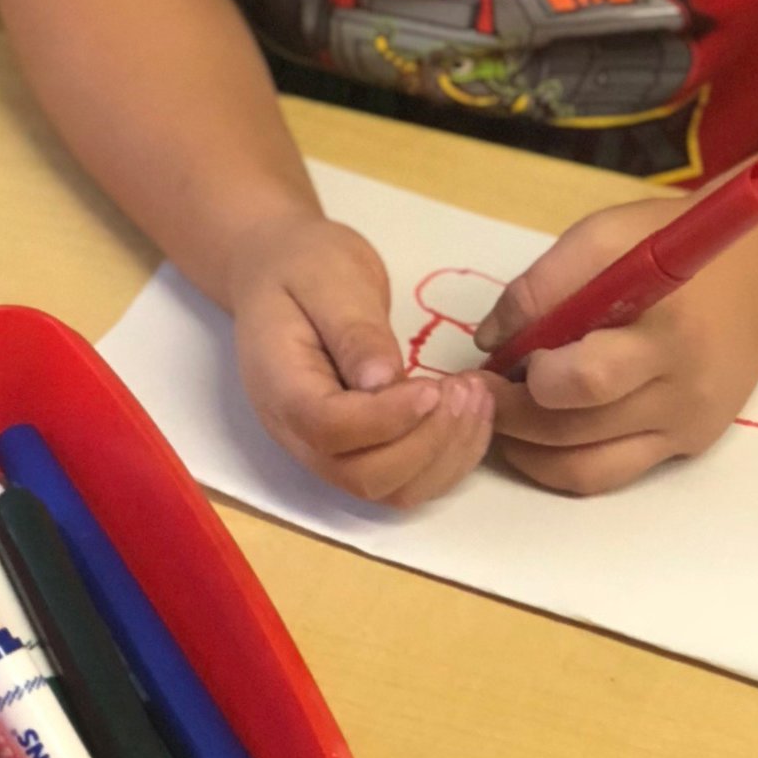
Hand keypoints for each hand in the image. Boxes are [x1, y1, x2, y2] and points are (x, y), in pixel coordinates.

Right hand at [224, 206, 491, 508]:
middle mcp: (297, 433)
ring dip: (445, 456)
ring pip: (390, 490)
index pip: (328, 429)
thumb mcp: (327, 279)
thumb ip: (353, 330)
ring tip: (478, 398)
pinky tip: (472, 415)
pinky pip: (405, 479)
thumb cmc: (303, 266)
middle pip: (363, 478)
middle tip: (466, 389)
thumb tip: (383, 379)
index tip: (436, 385)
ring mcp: (326, 449)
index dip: (388, 419)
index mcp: (280, 385)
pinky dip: (449, 459)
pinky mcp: (358, 448)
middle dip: (427, 443)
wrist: (281, 272)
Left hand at [475, 194, 757, 495]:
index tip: (499, 361)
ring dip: (526, 450)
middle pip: (576, 431)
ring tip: (499, 417)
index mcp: (668, 331)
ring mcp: (688, 427)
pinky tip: (534, 435)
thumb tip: (489, 344)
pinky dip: (559, 462)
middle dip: (512, 417)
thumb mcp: (605, 237)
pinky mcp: (687, 447)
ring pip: (586, 469)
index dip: (532, 377)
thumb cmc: (671, 246)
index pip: (589, 380)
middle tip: (479, 394)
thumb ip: (542, 287)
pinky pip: (609, 474)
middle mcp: (684, 391)